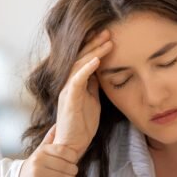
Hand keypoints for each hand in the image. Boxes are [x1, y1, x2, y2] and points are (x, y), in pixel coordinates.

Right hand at [18, 125, 79, 176]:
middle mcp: (38, 159)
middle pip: (64, 165)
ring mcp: (37, 172)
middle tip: (74, 171)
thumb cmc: (35, 163)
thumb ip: (50, 138)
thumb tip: (58, 124)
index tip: (75, 159)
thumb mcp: (41, 150)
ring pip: (62, 176)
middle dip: (73, 169)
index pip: (62, 150)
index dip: (73, 155)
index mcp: (42, 150)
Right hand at [54, 30, 112, 155]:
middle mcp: (68, 83)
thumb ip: (93, 85)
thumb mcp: (92, 100)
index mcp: (75, 83)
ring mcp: (67, 90)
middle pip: (80, 57)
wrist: (72, 144)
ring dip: (94, 52)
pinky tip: (97, 60)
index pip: (83, 59)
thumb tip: (99, 71)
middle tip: (108, 31)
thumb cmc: (82, 124)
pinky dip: (87, 68)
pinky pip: (77, 79)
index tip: (108, 36)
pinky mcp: (69, 98)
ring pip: (79, 64)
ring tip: (107, 42)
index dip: (94, 46)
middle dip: (94, 43)